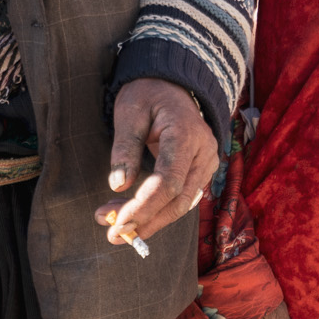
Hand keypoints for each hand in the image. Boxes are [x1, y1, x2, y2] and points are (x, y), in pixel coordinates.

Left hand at [97, 78, 218, 244]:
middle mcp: (203, 152)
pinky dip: (158, 210)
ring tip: (114, 223)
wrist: (171, 85)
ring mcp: (206, 162)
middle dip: (145, 221)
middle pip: (178, 200)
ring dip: (149, 219)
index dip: (144, 207)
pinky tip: (132, 214)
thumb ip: (124, 148)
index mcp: (186, 134)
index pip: (168, 181)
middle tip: (112, 234)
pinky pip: (181, 198)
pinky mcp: (201, 171)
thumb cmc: (147, 95)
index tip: (118, 224)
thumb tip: (118, 185)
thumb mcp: (129, 112)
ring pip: (181, 204)